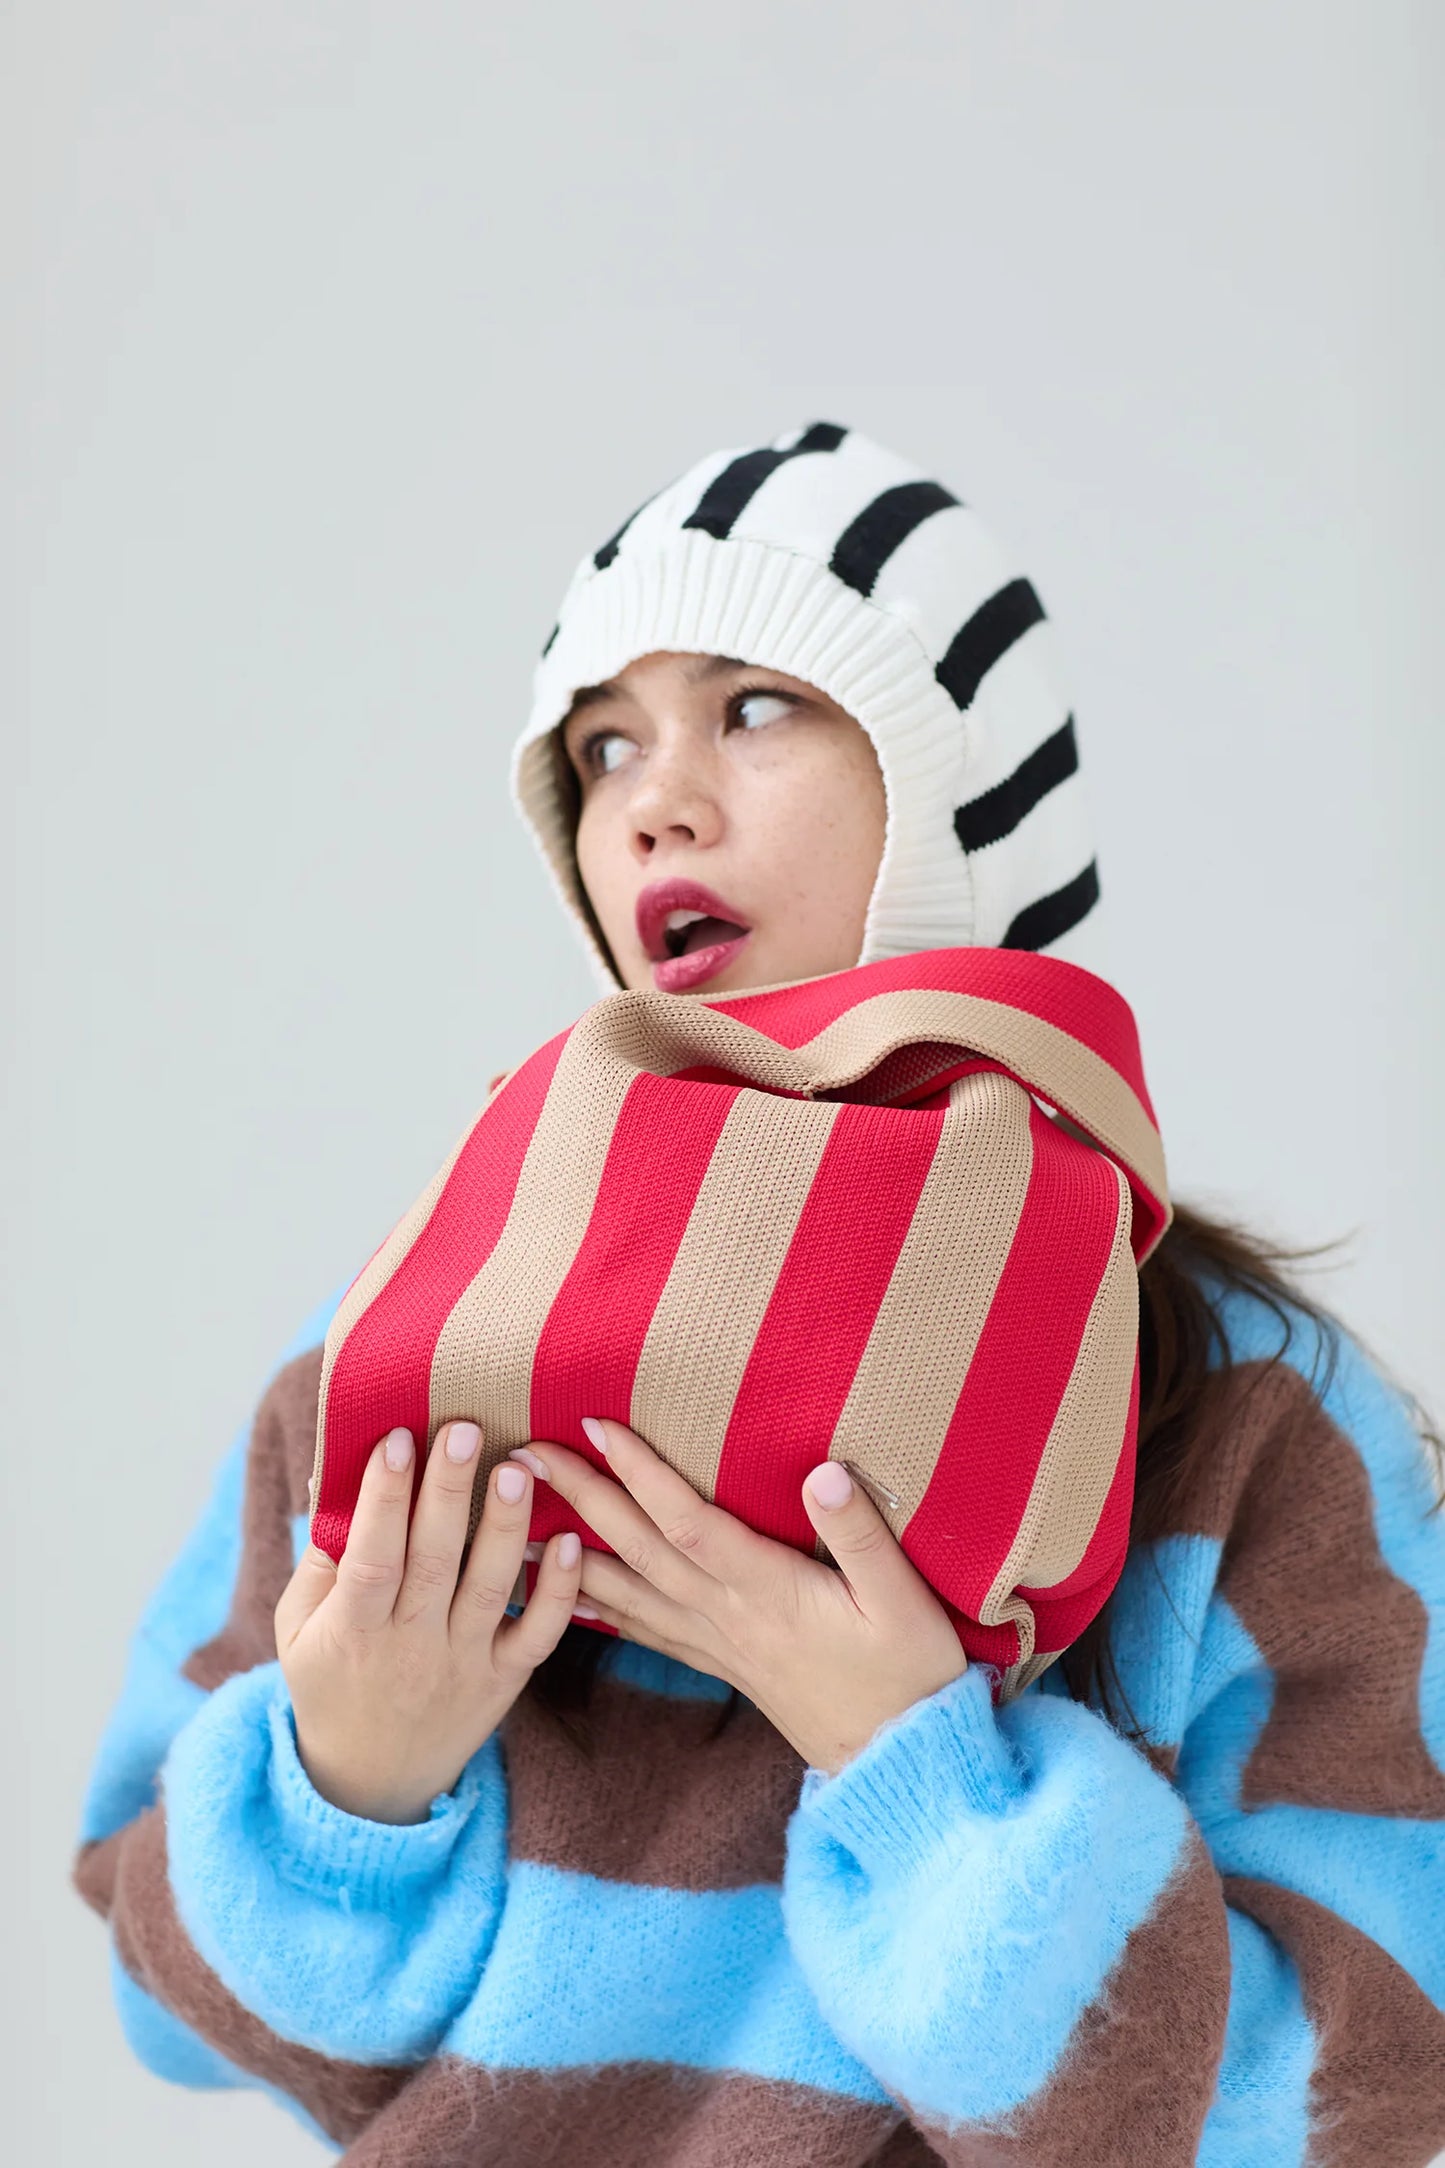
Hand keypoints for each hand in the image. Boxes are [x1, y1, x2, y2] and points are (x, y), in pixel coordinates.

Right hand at [274, 1420, 583, 1822]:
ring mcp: (463, 1663)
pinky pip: (537, 1633)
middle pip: (433, 1563)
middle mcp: (411, 1647)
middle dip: (448, 1492)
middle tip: (465, 1429)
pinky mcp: (505, 1679)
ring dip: (505, 1528)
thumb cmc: (331, 1679)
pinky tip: (571, 1539)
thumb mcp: (298, 1629)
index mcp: (353, 1632)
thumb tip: (335, 1479)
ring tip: (517, 1468)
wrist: (372, 1781)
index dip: (383, 1500)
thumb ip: (321, 1560)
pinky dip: (558, 1590)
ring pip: (489, 1590)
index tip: (397, 1438)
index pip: (370, 1560)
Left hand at [507, 1420, 967, 1775]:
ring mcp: (717, 1642)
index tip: (594, 1426)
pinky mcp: (719, 1662)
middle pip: (638, 1548)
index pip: (688, 1522)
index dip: (640, 1473)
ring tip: (513, 1520)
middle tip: (523, 1453)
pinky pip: (644, 1630)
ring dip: (568, 1550)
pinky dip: (598, 1607)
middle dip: (578, 1497)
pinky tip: (563, 1593)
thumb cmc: (909, 1673)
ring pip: (628, 1589)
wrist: (901, 1761)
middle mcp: (727, 1614)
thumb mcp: (904, 1602)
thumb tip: (823, 1471)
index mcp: (767, 1590)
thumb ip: (861, 1536)